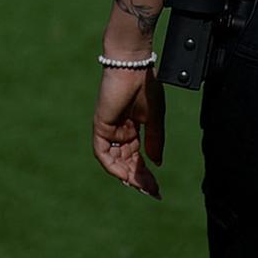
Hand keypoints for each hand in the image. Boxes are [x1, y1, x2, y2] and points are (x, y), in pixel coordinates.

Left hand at [91, 65, 164, 198]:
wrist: (134, 66)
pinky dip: (112, 166)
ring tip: (143, 186)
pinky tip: (126, 176)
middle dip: (139, 178)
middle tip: (152, 191)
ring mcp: (109, 129)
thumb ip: (155, 142)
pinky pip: (103, 153)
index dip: (146, 174)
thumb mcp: (155, 119)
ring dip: (128, 175)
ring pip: (115, 161)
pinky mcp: (100, 126)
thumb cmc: (146, 86)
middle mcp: (119, 132)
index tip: (156, 188)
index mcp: (132, 129)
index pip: (137, 157)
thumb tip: (156, 163)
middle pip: (126, 162)